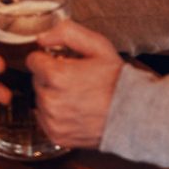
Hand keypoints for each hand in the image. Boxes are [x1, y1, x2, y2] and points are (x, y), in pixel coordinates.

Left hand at [28, 22, 123, 149]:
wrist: (134, 115)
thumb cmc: (117, 80)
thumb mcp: (98, 46)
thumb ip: (67, 33)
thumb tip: (42, 37)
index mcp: (57, 75)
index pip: (33, 60)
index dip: (48, 58)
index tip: (62, 62)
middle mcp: (51, 100)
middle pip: (36, 80)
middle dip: (50, 77)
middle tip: (75, 79)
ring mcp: (53, 120)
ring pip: (40, 99)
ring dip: (52, 95)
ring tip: (77, 95)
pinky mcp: (56, 136)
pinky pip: (44, 118)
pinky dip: (55, 114)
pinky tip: (74, 110)